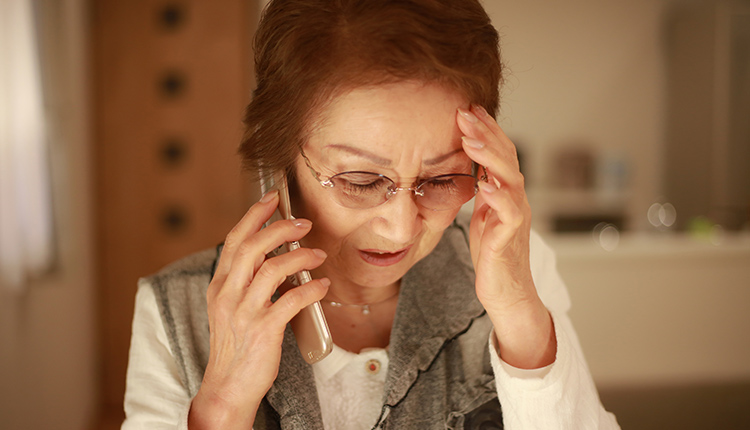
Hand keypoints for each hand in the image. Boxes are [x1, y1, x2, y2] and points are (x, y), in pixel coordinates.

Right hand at [188, 190, 329, 428]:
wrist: (228, 388)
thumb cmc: (236, 347)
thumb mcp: (231, 309)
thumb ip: (246, 282)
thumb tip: (275, 257)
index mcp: (219, 286)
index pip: (233, 240)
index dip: (254, 215)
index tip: (272, 198)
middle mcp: (228, 295)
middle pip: (252, 247)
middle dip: (280, 228)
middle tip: (303, 223)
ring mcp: (244, 312)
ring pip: (273, 269)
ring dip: (300, 256)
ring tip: (318, 255)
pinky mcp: (263, 330)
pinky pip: (292, 300)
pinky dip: (311, 288)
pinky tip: (321, 285)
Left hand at [456, 105, 555, 368]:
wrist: (505, 292)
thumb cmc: (493, 254)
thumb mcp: (482, 214)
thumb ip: (479, 189)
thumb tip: (466, 166)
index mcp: (505, 192)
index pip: (499, 153)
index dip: (486, 130)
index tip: (468, 109)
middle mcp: (515, 199)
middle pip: (506, 158)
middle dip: (486, 133)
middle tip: (465, 113)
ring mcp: (515, 217)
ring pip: (510, 179)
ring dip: (490, 157)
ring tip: (472, 139)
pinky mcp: (510, 238)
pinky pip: (509, 213)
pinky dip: (499, 197)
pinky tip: (485, 184)